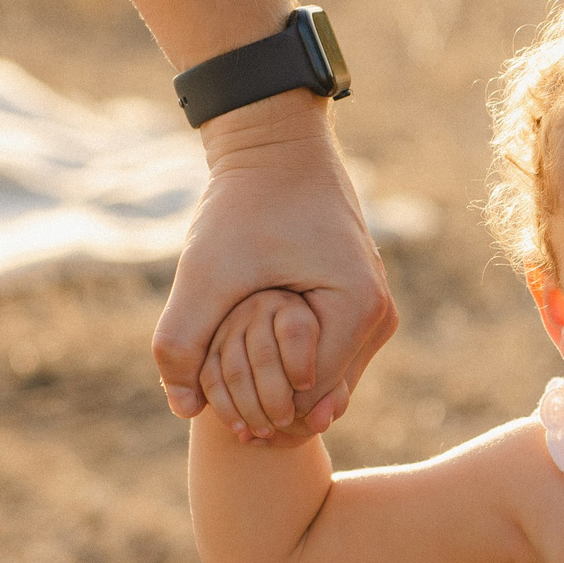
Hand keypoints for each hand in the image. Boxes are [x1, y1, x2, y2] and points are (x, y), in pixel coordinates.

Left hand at [153, 91, 398, 433]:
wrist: (277, 147)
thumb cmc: (243, 205)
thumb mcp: (204, 272)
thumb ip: (183, 341)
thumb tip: (183, 409)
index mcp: (359, 309)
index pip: (310, 399)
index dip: (261, 414)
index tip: (219, 410)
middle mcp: (380, 315)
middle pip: (324, 397)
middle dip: (273, 404)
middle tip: (222, 405)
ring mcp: (378, 311)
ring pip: (327, 381)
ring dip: (282, 386)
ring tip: (233, 379)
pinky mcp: (364, 305)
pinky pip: (329, 357)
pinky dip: (293, 365)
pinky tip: (251, 357)